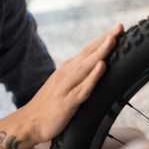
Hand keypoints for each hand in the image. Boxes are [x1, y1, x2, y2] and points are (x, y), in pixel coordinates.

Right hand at [21, 23, 123, 143]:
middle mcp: (67, 73)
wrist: (29, 122)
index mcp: (68, 69)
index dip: (103, 38)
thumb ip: (78, 75)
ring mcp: (66, 86)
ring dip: (100, 53)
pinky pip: (83, 88)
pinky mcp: (67, 102)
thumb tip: (96, 66)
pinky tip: (102, 67)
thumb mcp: (64, 84)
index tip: (118, 27)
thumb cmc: (49, 104)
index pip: (88, 50)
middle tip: (119, 26)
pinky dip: (92, 77)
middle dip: (105, 39)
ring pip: (86, 67)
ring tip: (112, 40)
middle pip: (89, 53)